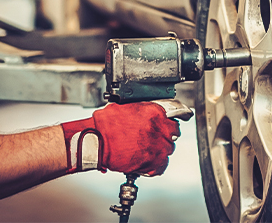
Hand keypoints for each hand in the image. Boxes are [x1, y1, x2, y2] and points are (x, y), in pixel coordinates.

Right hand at [61, 100, 188, 175]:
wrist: (96, 140)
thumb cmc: (106, 124)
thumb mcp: (127, 107)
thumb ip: (144, 109)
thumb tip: (149, 111)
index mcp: (154, 111)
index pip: (174, 115)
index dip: (169, 120)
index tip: (168, 123)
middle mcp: (158, 128)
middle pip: (173, 133)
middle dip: (166, 134)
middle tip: (155, 136)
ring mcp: (156, 146)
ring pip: (169, 149)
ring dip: (160, 148)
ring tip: (147, 148)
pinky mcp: (151, 162)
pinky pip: (162, 165)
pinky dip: (156, 165)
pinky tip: (147, 160)